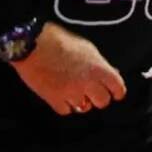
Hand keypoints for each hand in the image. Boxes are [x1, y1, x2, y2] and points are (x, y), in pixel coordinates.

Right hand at [10, 22, 125, 114]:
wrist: (33, 44)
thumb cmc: (60, 41)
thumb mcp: (88, 48)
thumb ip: (100, 64)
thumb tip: (111, 73)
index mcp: (99, 68)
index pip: (118, 88)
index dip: (117, 91)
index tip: (115, 93)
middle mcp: (87, 83)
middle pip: (102, 101)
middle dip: (100, 98)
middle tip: (94, 93)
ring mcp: (70, 92)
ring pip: (84, 108)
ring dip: (82, 102)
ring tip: (76, 93)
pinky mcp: (53, 99)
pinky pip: (65, 111)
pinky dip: (65, 105)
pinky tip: (63, 97)